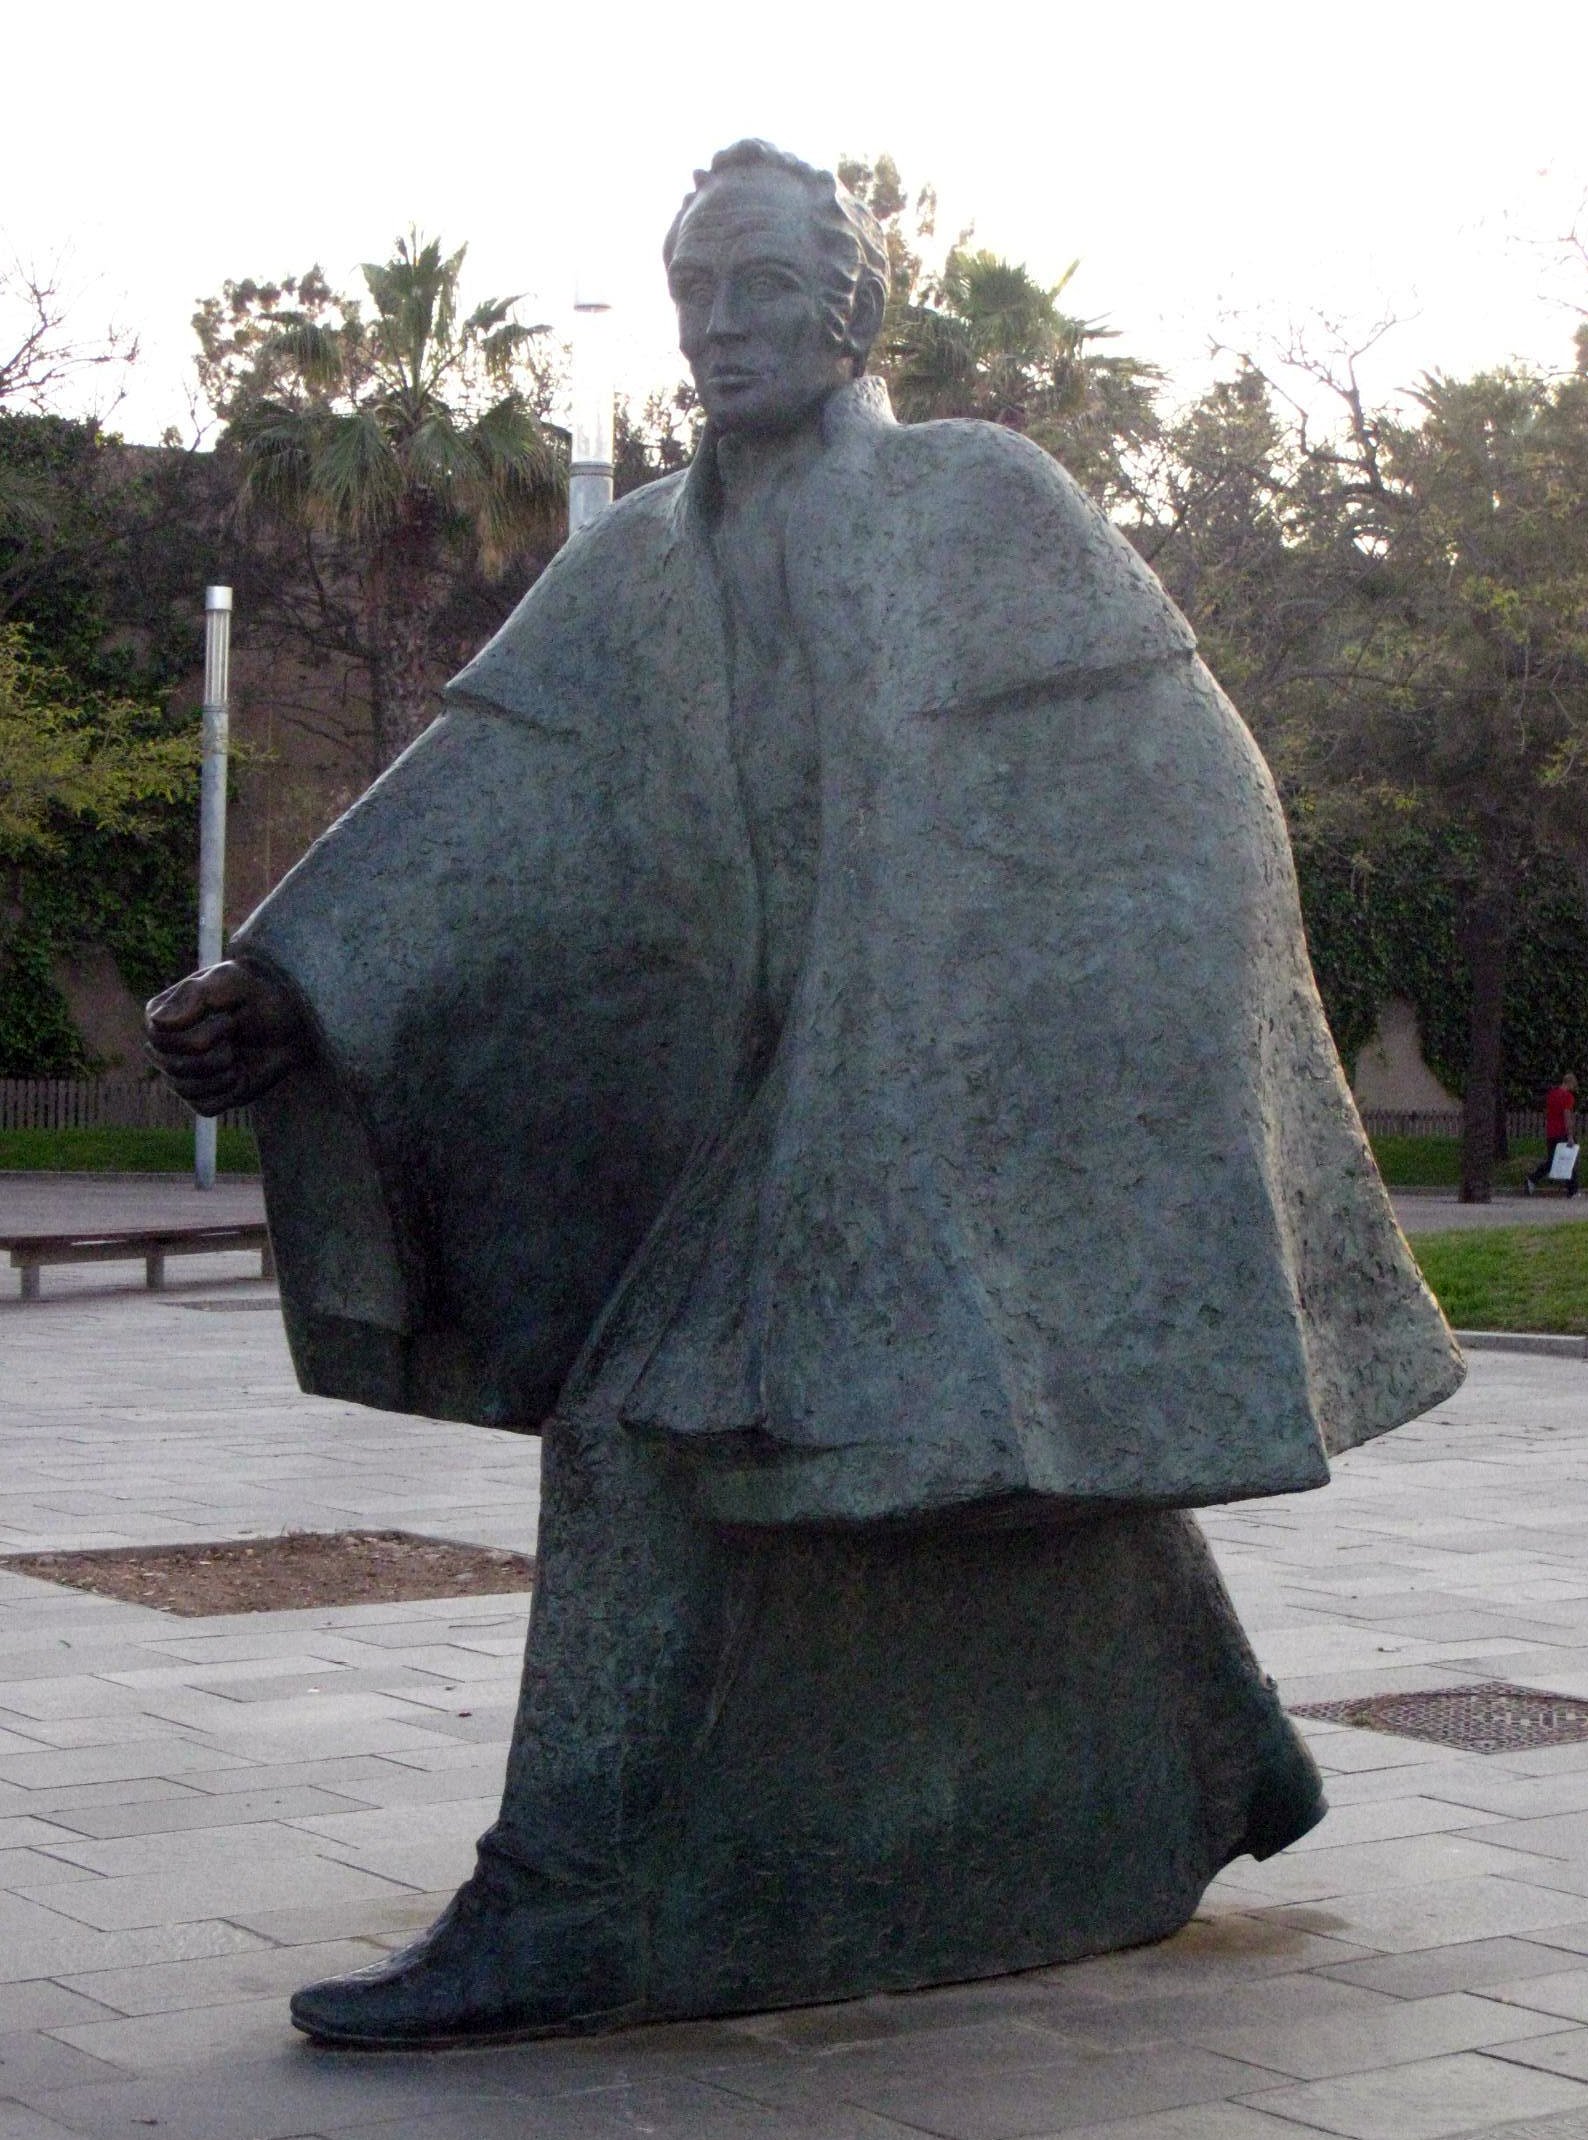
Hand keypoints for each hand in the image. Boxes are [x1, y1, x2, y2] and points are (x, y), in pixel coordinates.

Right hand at [145, 960, 307, 1114]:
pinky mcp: (203, 1094)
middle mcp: (167, 1045)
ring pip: (184, 1088)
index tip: (229, 1019)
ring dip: (222, 1072)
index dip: (195, 1035)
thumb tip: (158, 1023)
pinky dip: (228, 1093)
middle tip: (236, 1035)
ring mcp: (184, 1071)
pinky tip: (240, 1074)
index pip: (158, 1037)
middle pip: (171, 1064)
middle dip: (213, 1053)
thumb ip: (195, 994)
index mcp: (164, 1014)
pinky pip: (204, 1106)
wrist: (291, 1026)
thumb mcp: (233, 980)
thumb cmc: (260, 997)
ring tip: (237, 1054)